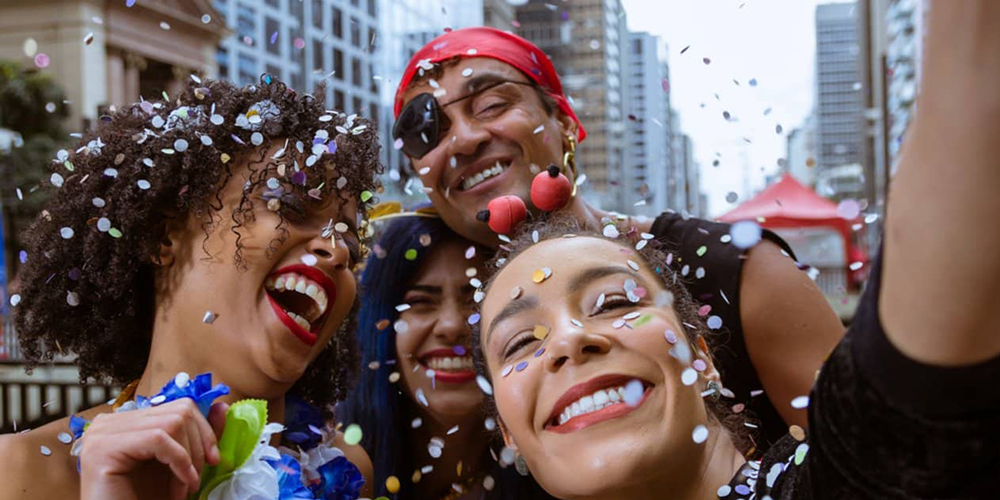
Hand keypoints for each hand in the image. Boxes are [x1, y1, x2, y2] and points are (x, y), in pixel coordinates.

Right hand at [79, 399, 228, 499]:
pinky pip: (158, 439)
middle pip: (178, 412)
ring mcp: (102, 432)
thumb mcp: (178, 464)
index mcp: (125, 421)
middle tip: (196, 480)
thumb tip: (221, 407)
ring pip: (172, 423)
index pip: (178, 406)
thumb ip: (198, 436)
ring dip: (188, 460)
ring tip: (185, 488)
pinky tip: (181, 487)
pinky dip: (179, 463)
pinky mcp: (103, 448)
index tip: (214, 459)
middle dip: (197, 447)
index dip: (203, 430)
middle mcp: (109, 421)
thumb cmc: (145, 498)